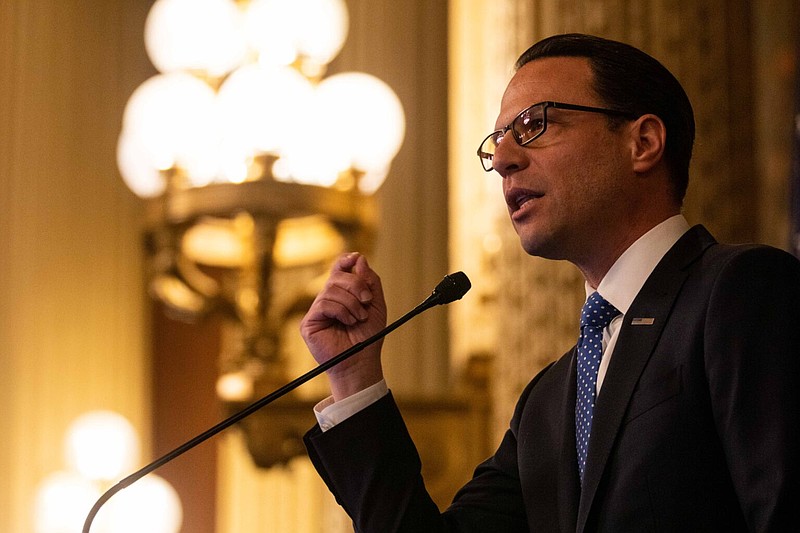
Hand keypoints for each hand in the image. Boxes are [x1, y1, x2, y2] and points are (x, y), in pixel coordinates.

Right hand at [300, 253, 387, 400]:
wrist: (362, 361)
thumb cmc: (368, 336)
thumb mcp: (376, 305)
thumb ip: (370, 281)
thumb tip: (359, 258)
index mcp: (342, 293)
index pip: (338, 269)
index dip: (345, 261)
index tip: (355, 258)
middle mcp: (327, 299)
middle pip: (336, 276)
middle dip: (356, 285)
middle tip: (367, 301)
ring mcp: (317, 311)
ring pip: (330, 290)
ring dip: (351, 303)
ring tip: (359, 319)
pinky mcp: (309, 323)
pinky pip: (324, 304)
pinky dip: (341, 311)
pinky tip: (348, 322)